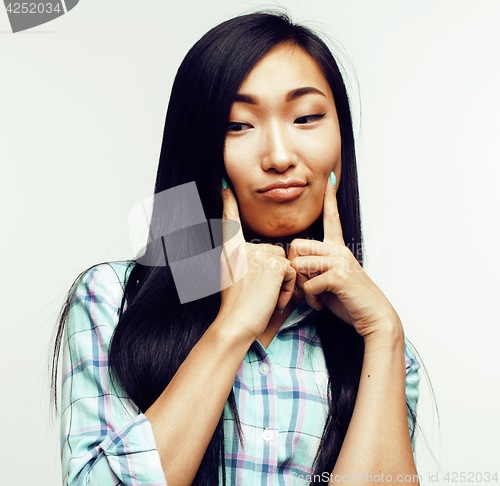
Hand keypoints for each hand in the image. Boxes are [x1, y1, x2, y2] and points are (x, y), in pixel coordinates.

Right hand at [217, 184, 296, 340]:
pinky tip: (273, 299)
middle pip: (271, 251)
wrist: (236, 323)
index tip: (225, 184)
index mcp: (231, 251)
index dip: (228, 203)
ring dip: (281, 282)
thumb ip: (244, 262)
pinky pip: (291, 272)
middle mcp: (243, 248)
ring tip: (266, 298)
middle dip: (274, 274)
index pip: (230, 222)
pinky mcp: (275, 264)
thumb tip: (258, 253)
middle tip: (260, 294)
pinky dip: (287, 288)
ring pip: (283, 262)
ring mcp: (259, 254)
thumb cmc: (236, 307)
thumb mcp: (233, 279)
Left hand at [288, 179, 401, 339]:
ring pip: (300, 264)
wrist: (374, 317)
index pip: (332, 219)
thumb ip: (314, 271)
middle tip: (305, 283)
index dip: (330, 200)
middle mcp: (339, 250)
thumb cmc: (350, 300)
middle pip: (297, 245)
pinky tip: (320, 305)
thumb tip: (296, 269)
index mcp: (338, 249)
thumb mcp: (329, 281)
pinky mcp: (340, 276)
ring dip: (302, 285)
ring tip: (315, 296)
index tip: (330, 180)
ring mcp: (340, 261)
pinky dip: (310, 299)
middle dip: (294, 266)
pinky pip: (309, 284)